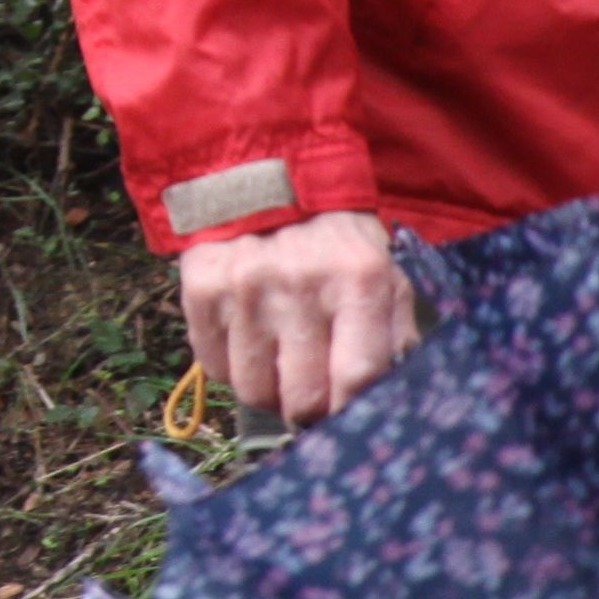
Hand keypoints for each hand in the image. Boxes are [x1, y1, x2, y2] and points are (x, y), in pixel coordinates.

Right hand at [180, 208, 408, 429]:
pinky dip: (234, 370)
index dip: (354, 410)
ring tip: (280, 374)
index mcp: (358, 278)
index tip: (351, 415)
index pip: (357, 376)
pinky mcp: (201, 287)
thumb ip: (397, 336)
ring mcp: (244, 286)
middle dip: (312, 413)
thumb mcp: (388, 277)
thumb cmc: (340, 246)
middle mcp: (298, 282)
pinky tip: (250, 347)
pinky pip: (214, 368)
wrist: (268, 183)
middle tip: (314, 403)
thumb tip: (394, 402)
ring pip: (254, 390)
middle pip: (304, 395)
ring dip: (270, 395)